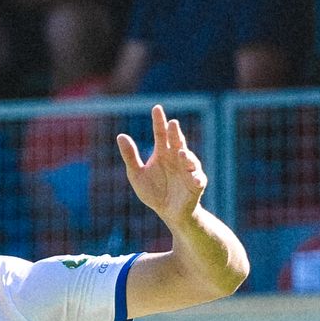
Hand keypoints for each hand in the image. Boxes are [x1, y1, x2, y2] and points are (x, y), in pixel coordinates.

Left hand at [115, 103, 207, 228]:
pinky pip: (198, 179)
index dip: (159, 121)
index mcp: (162, 152)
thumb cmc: (154, 191)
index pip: (161, 133)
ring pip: (190, 159)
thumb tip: (120, 136)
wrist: (168, 212)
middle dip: (175, 133)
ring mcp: (188, 170)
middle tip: (172, 124)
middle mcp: (177, 157)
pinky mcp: (196, 184)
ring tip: (181, 152)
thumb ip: (130, 156)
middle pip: (177, 142)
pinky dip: (197, 177)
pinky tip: (194, 177)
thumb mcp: (137, 174)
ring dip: (187, 155)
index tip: (156, 108)